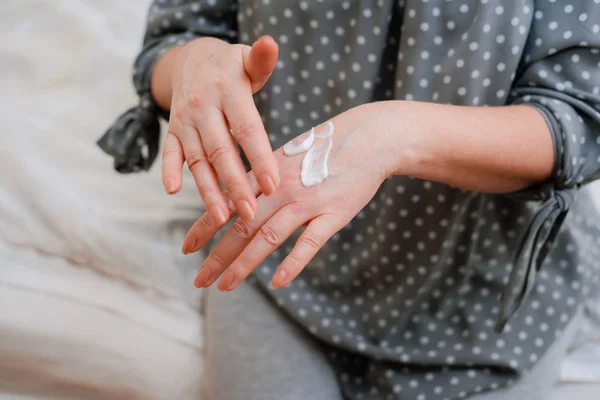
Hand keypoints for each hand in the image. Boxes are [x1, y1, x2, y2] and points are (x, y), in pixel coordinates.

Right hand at [161, 36, 279, 222]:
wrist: (191, 60)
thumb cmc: (230, 67)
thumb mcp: (247, 59)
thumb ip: (262, 60)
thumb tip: (271, 43)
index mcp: (228, 90)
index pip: (246, 128)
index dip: (258, 157)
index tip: (273, 185)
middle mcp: (203, 106)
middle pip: (220, 150)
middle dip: (235, 184)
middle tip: (250, 213)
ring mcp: (186, 120)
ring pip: (198, 160)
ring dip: (208, 190)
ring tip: (221, 217)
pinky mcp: (174, 130)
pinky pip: (170, 152)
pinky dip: (169, 170)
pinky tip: (174, 191)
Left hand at [183, 103, 403, 289]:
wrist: (368, 138)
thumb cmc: (327, 147)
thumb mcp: (288, 155)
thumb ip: (265, 177)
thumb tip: (244, 197)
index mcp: (267, 174)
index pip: (227, 204)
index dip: (204, 227)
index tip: (186, 248)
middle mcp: (280, 189)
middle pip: (242, 226)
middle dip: (217, 256)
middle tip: (199, 280)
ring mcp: (306, 202)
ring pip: (268, 237)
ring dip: (244, 264)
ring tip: (224, 286)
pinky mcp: (333, 213)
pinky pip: (309, 242)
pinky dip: (293, 263)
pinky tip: (278, 282)